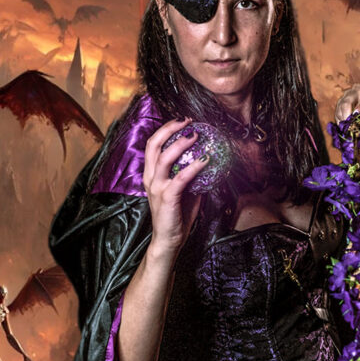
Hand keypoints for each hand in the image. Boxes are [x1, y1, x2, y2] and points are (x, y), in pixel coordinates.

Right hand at [143, 118, 206, 255]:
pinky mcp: (167, 197)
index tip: (182, 121)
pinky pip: (181, 178)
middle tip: (187, 121)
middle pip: (153, 145)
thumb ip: (192, 176)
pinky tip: (205, 160)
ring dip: (181, 144)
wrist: (168, 239)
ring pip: (164, 158)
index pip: (153, 145)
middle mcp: (150, 178)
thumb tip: (209, 161)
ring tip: (195, 135)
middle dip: (170, 129)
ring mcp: (156, 187)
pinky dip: (194, 167)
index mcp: (150, 174)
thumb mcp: (185, 191)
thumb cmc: (177, 215)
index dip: (166, 129)